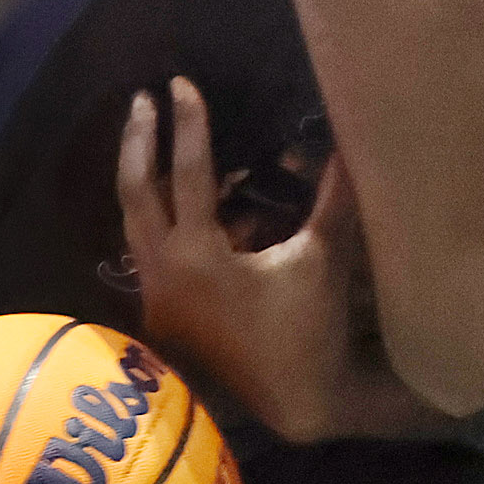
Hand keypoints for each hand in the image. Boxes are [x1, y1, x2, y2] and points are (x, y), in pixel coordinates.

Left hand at [117, 77, 376, 442]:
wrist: (294, 400)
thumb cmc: (309, 328)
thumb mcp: (323, 256)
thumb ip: (334, 196)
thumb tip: (347, 141)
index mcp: (198, 254)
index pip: (188, 172)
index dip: (188, 124)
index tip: (181, 83)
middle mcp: (164, 271)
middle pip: (136, 192)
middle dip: (139, 142)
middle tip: (143, 100)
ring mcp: (159, 295)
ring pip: (137, 222)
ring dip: (148, 179)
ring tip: (162, 143)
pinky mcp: (165, 313)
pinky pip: (152, 247)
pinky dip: (165, 217)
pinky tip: (196, 205)